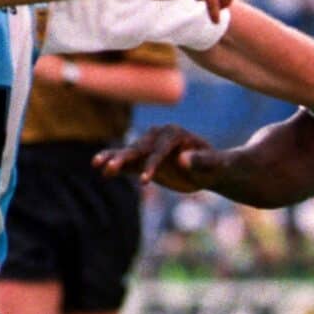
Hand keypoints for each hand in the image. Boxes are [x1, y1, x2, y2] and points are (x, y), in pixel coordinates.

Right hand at [96, 125, 226, 193]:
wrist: (212, 169)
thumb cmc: (217, 165)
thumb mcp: (215, 164)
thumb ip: (201, 160)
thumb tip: (183, 159)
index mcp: (175, 133)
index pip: (160, 149)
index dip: (153, 164)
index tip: (146, 180)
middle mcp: (159, 136)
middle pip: (139, 147)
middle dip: (125, 158)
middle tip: (109, 168)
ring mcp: (150, 147)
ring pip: (129, 152)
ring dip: (114, 159)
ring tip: (97, 165)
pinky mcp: (145, 159)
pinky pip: (128, 161)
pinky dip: (115, 164)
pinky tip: (100, 168)